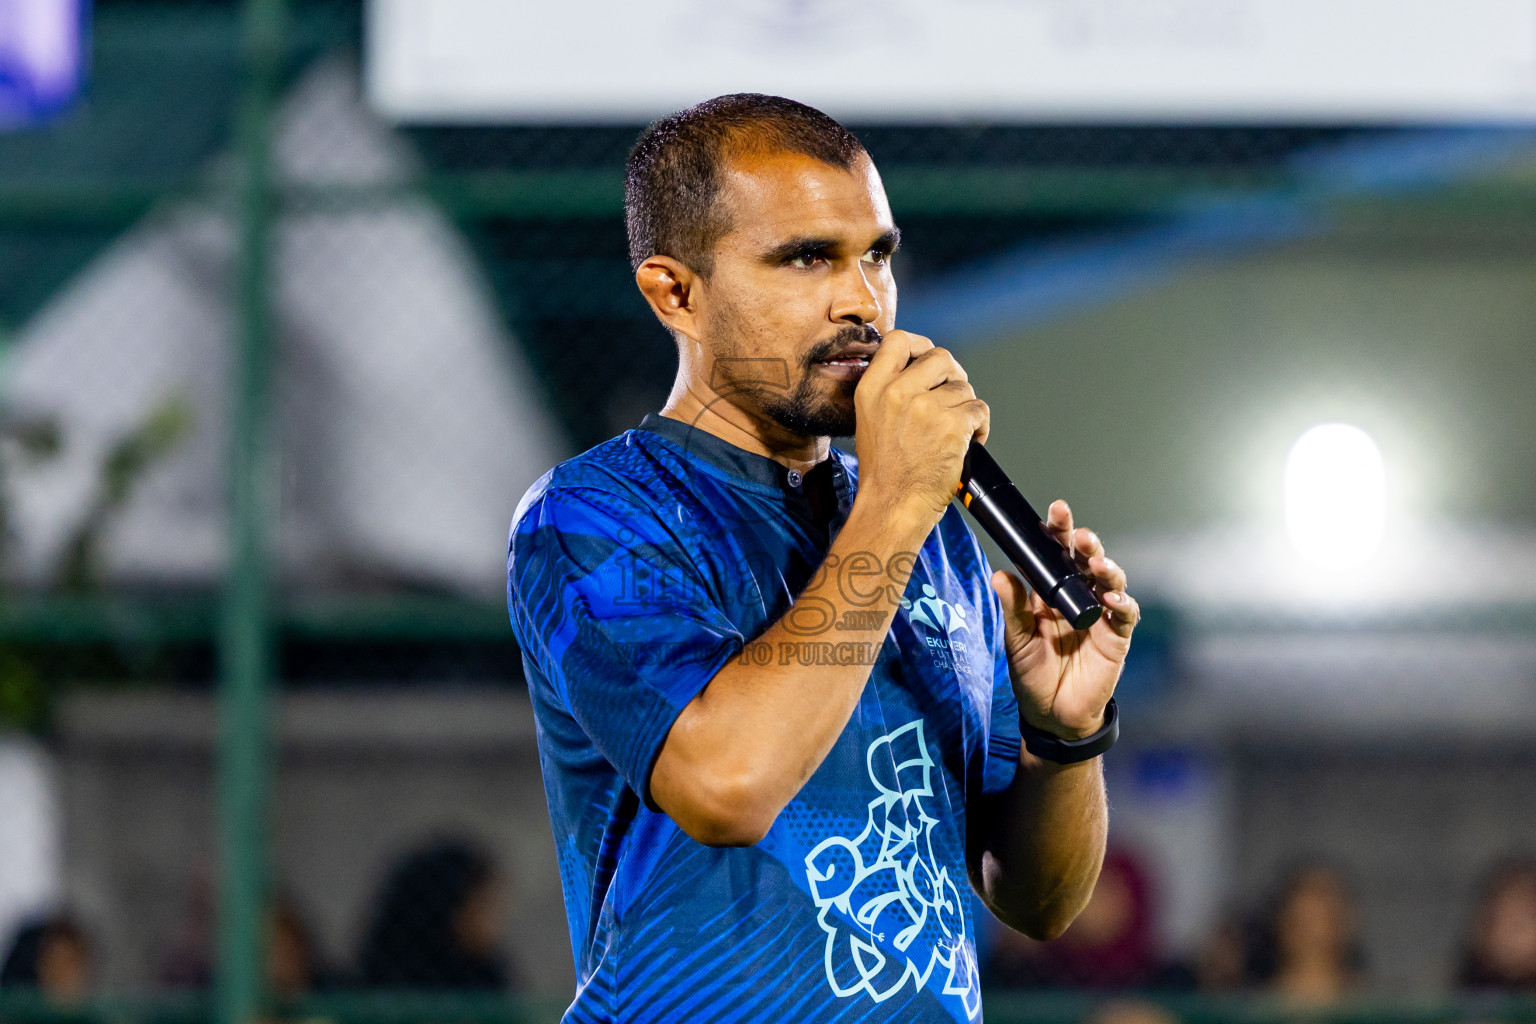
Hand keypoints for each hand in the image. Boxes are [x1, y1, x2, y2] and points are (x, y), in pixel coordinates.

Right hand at [852, 329, 989, 528]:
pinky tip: (969, 441)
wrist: (892, 504)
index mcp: (872, 388)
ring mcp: (925, 408)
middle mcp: (897, 392)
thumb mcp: (870, 420)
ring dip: (966, 407)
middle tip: (953, 396)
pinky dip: (980, 426)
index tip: (928, 357)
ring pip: (964, 387)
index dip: (920, 344)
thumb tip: (923, 373)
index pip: (897, 340)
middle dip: (953, 375)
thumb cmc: (884, 471)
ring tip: (958, 430)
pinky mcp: (951, 426)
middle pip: (941, 357)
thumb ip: (890, 391)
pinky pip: (979, 409)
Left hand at [991, 500, 1138, 740]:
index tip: (1055, 512)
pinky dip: (1122, 604)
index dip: (1058, 533)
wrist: (1052, 714)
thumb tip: (999, 574)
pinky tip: (1112, 599)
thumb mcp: (1016, 640)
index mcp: (1051, 592)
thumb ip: (1012, 609)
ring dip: (1106, 568)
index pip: (1056, 554)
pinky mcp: (1116, 637)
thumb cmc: (1033, 674)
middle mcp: (1078, 596)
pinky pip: (1124, 615)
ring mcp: (1100, 615)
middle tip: (1079, 533)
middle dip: (1085, 543)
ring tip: (1097, 561)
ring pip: (1110, 581)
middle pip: (1086, 561)